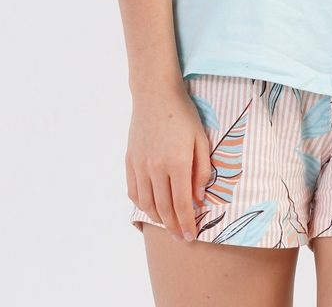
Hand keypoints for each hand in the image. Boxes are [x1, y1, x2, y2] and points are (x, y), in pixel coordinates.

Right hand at [125, 83, 212, 242]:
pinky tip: (150, 207)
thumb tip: (198, 198)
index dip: (187, 223)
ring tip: (167, 224)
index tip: (191, 236)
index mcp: (177, 162)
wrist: (155, 94)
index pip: (182, 204)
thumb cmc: (183, 114)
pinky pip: (133, 191)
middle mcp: (156, 168)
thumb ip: (202, 170)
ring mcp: (140, 165)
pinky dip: (142, 204)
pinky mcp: (129, 161)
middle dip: (173, 226)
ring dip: (157, 218)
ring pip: (147, 203)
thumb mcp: (201, 139)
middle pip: (164, 208)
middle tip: (180, 236)